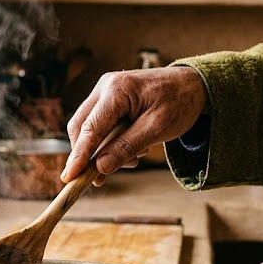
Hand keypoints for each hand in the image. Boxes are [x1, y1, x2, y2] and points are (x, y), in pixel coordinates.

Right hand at [62, 66, 207, 184]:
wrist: (193, 84)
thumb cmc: (180, 102)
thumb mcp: (157, 129)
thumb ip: (127, 147)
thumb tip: (100, 168)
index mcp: (117, 90)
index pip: (91, 128)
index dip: (79, 156)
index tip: (69, 178)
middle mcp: (105, 86)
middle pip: (81, 127)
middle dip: (88, 155)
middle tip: (99, 178)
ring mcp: (105, 91)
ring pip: (89, 128)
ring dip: (103, 150)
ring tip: (133, 158)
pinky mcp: (109, 99)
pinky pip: (100, 125)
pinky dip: (110, 142)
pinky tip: (132, 149)